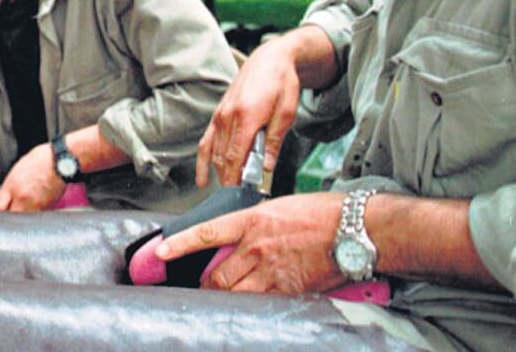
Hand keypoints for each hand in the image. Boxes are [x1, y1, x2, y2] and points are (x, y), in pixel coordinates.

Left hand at [0, 143, 66, 212]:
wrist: (61, 161)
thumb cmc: (42, 160)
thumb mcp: (19, 168)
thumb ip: (10, 185)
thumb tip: (6, 197)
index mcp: (12, 185)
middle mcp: (22, 197)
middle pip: (8, 217)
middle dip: (7, 217)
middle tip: (9, 214)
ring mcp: (35, 204)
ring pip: (22, 220)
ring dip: (20, 218)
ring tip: (23, 210)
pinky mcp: (47, 208)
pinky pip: (35, 217)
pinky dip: (33, 215)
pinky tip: (35, 207)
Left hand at [155, 192, 347, 293]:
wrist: (355, 228)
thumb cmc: (322, 213)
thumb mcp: (279, 208)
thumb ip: (256, 224)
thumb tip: (242, 238)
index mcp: (251, 221)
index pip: (206, 233)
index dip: (180, 245)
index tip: (160, 253)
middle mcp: (256, 247)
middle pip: (218, 275)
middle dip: (206, 286)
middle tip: (202, 289)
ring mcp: (272, 270)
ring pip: (235, 293)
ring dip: (224, 299)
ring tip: (220, 301)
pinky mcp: (289, 289)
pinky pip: (261, 303)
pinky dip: (252, 306)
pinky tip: (251, 307)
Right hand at [196, 35, 301, 187]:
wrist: (269, 60)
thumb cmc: (282, 84)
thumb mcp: (287, 112)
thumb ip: (274, 140)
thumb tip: (267, 167)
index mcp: (246, 116)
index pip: (236, 156)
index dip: (236, 178)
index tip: (240, 194)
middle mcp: (228, 117)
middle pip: (223, 158)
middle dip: (229, 180)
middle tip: (239, 197)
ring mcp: (220, 116)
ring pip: (214, 153)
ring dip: (219, 173)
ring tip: (227, 190)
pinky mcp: (217, 115)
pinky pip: (206, 142)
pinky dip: (203, 162)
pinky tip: (203, 179)